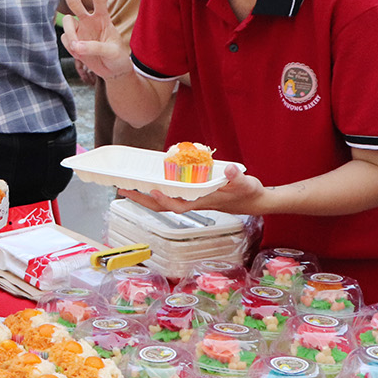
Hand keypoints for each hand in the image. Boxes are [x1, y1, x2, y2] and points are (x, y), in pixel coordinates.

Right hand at [55, 0, 130, 79]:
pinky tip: (80, 54)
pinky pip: (65, 39)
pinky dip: (70, 47)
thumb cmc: (117, 57)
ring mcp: (79, 30)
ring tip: (78, 49)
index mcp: (103, 18)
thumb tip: (76, 46)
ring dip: (70, 35)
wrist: (112, 71)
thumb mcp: (112, 52)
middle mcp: (89, 20)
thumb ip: (95, 47)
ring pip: (66, 23)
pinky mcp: (73, 41)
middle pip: (74, 1)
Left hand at [125, 164, 269, 217]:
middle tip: (123, 190)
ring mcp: (192, 200)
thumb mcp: (247, 183)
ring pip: (164, 202)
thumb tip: (229, 170)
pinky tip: (149, 184)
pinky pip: (170, 195)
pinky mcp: (193, 196)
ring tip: (127, 189)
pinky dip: (157, 192)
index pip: (180, 205)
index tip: (154, 191)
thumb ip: (237, 177)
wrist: (254, 201)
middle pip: (164, 206)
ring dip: (145, 197)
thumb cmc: (250, 193)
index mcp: (204, 201)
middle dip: (143, 200)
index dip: (166, 200)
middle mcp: (194, 202)